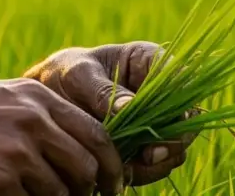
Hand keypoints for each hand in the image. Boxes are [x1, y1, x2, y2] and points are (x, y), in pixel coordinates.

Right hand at [0, 79, 127, 195]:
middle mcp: (34, 121)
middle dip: (91, 190)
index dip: (111, 165)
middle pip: (87, 167)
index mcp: (39, 97)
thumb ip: (44, 116)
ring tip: (32, 193)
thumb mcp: (5, 97)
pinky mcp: (0, 180)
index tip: (110, 183)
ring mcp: (18, 151)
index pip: (98, 135)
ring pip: (62, 192)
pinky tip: (6, 195)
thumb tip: (85, 150)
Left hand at [22, 41, 197, 185]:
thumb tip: (128, 108)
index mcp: (150, 61)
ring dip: (157, 161)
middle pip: (185, 119)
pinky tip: (121, 172)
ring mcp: (156, 120)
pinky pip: (156, 163)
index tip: (167, 123)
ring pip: (174, 146)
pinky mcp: (145, 144)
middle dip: (172, 140)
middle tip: (149, 155)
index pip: (181, 79)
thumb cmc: (65, 73)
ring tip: (128, 167)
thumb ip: (102, 90)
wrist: (49, 95)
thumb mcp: (78, 75)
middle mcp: (161, 92)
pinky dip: (143, 171)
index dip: (181, 102)